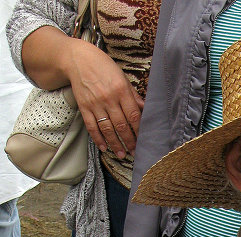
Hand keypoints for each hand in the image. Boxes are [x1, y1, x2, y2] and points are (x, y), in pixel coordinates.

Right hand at [66, 38, 143, 157]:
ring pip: (107, 129)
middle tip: (134, 151)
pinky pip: (92, 126)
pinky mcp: (84, 107)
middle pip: (121, 125)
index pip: (133, 114)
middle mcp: (108, 98)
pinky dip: (98, 138)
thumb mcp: (121, 76)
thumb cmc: (102, 66)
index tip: (143, 139)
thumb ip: (132, 94)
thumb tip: (144, 108)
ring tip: (122, 154)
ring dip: (115, 144)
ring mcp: (95, 104)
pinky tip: (104, 147)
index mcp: (121, 89)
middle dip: (129, 141)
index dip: (139, 129)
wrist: (77, 58)